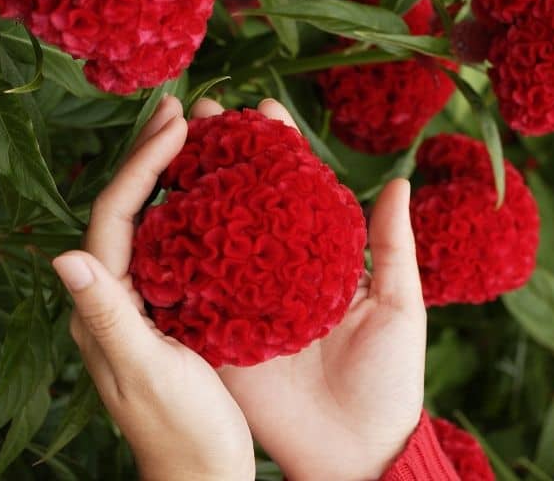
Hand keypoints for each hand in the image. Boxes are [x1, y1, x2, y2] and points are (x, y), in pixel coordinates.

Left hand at [52, 96, 254, 480]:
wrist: (202, 476)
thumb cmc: (181, 433)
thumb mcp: (146, 374)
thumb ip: (107, 316)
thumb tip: (63, 255)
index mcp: (104, 303)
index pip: (114, 215)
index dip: (141, 163)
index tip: (176, 122)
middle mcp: (115, 294)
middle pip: (127, 208)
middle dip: (149, 154)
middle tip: (178, 107)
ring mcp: (143, 301)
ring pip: (152, 221)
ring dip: (169, 175)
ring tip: (195, 134)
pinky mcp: (171, 310)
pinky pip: (176, 245)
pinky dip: (192, 210)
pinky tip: (215, 194)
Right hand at [192, 98, 425, 480]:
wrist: (355, 451)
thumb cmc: (387, 380)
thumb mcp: (398, 307)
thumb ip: (394, 247)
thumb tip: (398, 181)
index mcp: (313, 259)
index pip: (290, 189)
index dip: (276, 146)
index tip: (261, 106)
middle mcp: (269, 270)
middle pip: (239, 199)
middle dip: (221, 153)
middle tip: (203, 111)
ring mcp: (238, 298)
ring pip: (208, 232)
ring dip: (189, 187)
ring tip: (172, 144)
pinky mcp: (215, 330)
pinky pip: (189, 286)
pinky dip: (171, 250)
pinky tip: (155, 212)